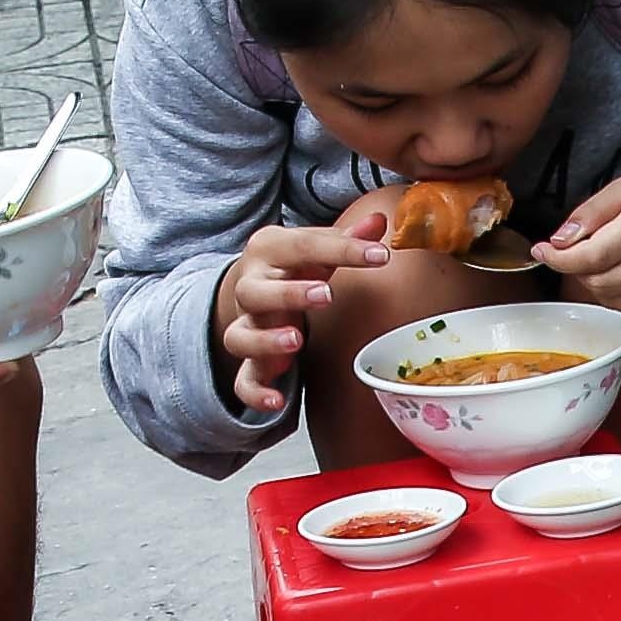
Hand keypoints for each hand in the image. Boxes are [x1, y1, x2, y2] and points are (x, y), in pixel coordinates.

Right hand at [215, 214, 394, 415]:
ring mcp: (247, 327)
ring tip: (297, 342)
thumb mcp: (316, 247)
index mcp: (269, 252)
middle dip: (288, 294)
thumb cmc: (292, 267)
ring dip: (266, 340)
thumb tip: (380, 220)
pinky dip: (257, 393)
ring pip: (240, 336)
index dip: (343, 250)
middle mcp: (250, 288)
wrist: (253, 288)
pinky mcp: (250, 362)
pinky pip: (243, 381)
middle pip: (255, 292)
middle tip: (325, 295)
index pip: (303, 247)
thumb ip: (346, 238)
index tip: (380, 255)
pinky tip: (279, 401)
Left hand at [538, 167, 620, 326]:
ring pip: (613, 299)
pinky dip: (619, 294)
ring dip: (598, 282)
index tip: (543, 251)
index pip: (596, 253)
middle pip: (601, 281)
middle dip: (579, 269)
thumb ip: (591, 211)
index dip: (562, 258)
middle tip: (579, 252)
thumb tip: (559, 242)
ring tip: (607, 260)